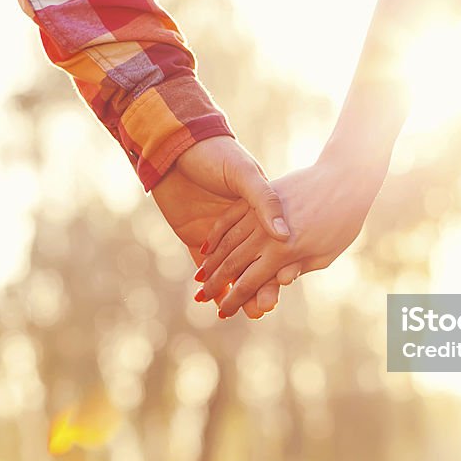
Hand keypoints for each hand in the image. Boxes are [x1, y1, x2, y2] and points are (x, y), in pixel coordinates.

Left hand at [151, 136, 287, 317]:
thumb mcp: (244, 174)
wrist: (177, 148)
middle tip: (264, 310)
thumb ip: (264, 202)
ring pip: (235, 272)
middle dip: (261, 288)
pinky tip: (221, 304)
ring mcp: (220, 237)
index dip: (279, 267)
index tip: (283, 286)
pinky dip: (216, 287)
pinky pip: (209, 269)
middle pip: (257, 264)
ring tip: (249, 313)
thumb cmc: (217, 155)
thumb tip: (281, 234)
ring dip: (241, 293)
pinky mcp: (198, 240)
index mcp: (260, 212)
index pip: (275, 247)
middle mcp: (244, 228)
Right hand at [196, 151, 387, 316]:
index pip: (250, 283)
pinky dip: (217, 233)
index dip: (234, 301)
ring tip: (199, 277)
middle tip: (200, 298)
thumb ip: (299, 268)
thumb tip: (277, 284)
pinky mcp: (259, 196)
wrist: (346, 177)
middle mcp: (266, 234)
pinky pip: (230, 217)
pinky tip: (208, 245)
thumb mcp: (326, 254)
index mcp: (284, 252)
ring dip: (211, 262)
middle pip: (232, 265)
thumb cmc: (343, 221)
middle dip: (215, 284)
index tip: (223, 313)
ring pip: (227, 242)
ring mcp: (259, 213)